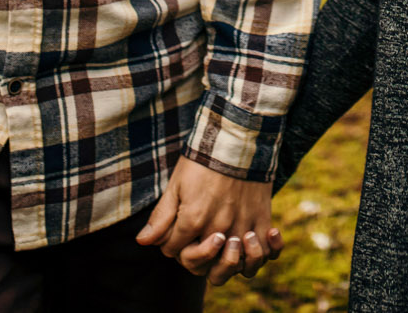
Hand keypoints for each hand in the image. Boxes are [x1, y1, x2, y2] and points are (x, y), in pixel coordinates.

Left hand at [134, 156, 283, 284]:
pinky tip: (251, 243)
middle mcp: (218, 229)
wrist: (238, 139)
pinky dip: (259, 254)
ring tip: (222, 248)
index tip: (175, 232)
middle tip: (195, 241)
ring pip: (234, 267)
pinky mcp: (262, 219)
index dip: (169, 244)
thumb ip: (161, 217)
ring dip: (224, 263)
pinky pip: (265, 251)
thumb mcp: (176, 185)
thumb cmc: (203, 161)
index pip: (173, 251)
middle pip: (200, 265)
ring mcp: (242, 226)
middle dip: (191, 257)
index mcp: (193, 220)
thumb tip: (142, 242)